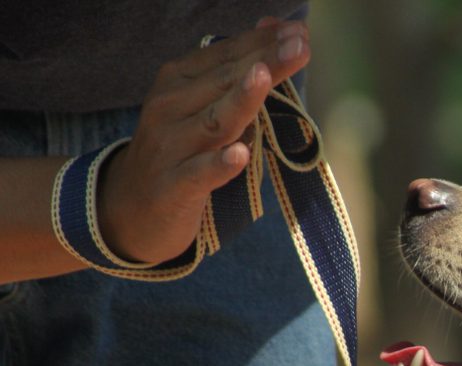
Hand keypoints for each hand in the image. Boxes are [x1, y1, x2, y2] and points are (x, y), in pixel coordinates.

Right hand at [96, 17, 309, 262]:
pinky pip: (199, 173)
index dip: (262, 42)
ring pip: (215, 121)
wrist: (129, 207)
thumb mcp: (202, 105)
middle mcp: (170, 107)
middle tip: (300, 44)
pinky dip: (219, 164)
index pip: (226, 55)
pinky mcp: (174, 187)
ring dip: (242, 98)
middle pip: (225, 81)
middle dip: (265, 61)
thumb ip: (234, 70)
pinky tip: (239, 154)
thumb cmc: (179, 148)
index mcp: (178, 80)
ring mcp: (171, 147)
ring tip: (264, 75)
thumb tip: (273, 30)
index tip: (299, 30)